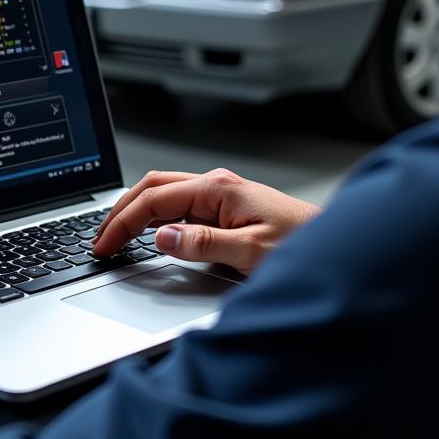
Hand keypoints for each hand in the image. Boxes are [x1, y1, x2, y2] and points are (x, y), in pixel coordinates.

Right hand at [92, 168, 320, 275]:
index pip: (154, 198)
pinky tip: (148, 233)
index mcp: (218, 188)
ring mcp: (220, 197)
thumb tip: (162, 237)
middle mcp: (216, 186)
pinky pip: (180, 208)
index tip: (103, 245)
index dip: (122, 222)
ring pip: (164, 194)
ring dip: (135, 212)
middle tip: (99, 238)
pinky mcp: (226, 210)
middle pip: (153, 187)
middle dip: (120, 210)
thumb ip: (204, 245)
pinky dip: (155, 218)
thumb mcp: (252, 252)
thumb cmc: (305, 246)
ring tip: (114, 236)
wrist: (340, 248)